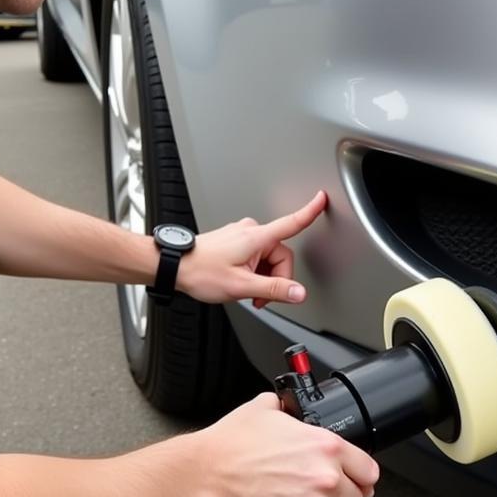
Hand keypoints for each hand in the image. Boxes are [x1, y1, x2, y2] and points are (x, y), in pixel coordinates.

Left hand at [177, 190, 326, 307]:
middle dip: (275, 278)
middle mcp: (250, 231)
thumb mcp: (241, 286)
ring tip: (245, 291)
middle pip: (280, 255)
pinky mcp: (234, 241)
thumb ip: (273, 289)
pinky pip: (255, 256)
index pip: (290, 223)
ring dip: (263, 277)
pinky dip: (253, 272)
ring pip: (268, 258)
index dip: (309, 211)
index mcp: (255, 238)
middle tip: (258, 297)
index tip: (322, 199)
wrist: (175, 266)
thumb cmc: (201, 272)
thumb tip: (298, 293)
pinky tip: (239, 281)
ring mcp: (241, 235)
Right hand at [191, 393, 379, 496]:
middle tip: (313, 491)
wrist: (206, 474)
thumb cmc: (230, 444)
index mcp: (326, 446)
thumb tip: (290, 409)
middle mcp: (325, 477)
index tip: (356, 482)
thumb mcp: (265, 408)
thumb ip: (289, 409)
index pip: (369, 471)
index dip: (361, 477)